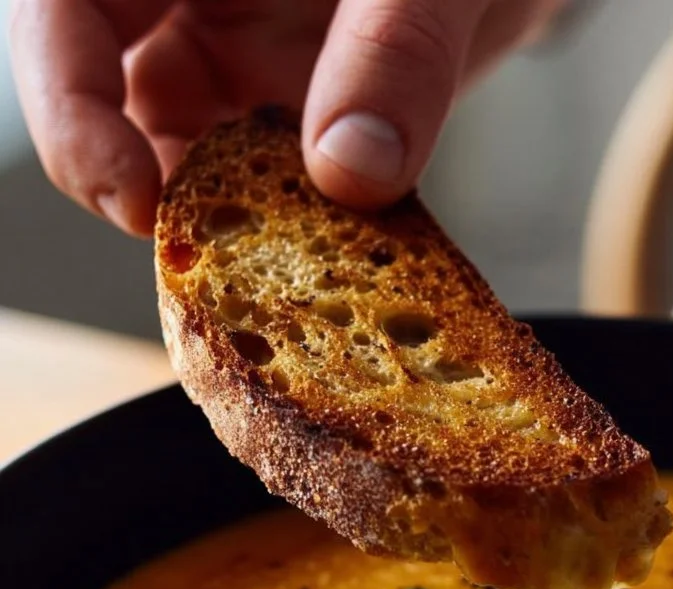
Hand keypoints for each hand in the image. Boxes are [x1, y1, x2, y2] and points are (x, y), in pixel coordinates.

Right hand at [9, 0, 564, 236]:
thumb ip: (396, 51)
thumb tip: (351, 171)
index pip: (59, 7)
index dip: (69, 102)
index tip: (133, 195)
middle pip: (97, 84)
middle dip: (130, 180)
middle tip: (193, 261)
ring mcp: (231, 48)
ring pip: (176, 144)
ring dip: (217, 212)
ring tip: (281, 259)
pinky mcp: (282, 105)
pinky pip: (256, 175)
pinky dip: (285, 223)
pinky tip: (329, 247)